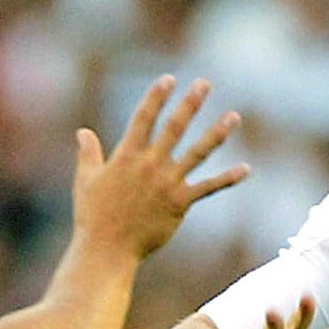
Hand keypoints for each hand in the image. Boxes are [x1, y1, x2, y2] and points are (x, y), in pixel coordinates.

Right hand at [72, 75, 248, 258]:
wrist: (106, 249)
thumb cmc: (93, 216)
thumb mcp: (86, 180)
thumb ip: (88, 154)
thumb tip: (82, 132)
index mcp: (126, 156)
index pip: (144, 118)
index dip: (156, 97)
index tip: (169, 79)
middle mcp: (149, 165)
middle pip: (174, 128)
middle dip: (190, 104)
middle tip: (204, 83)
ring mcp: (167, 183)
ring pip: (197, 152)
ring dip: (217, 134)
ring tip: (234, 117)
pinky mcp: (180, 203)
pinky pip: (208, 188)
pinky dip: (228, 179)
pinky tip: (245, 169)